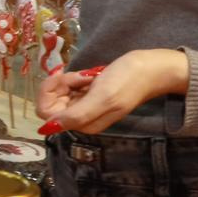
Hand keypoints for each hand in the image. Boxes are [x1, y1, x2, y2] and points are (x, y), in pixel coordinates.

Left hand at [35, 50, 188, 135]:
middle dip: (60, 85)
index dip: (50, 94)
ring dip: (69, 80)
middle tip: (79, 76)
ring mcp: (85, 107)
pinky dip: (75, 79)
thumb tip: (48, 128)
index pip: (47, 115)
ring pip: (60, 94)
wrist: (150, 68)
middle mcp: (81, 119)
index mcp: (83, 124)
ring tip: (88, 76)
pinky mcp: (89, 96)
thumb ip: (77, 115)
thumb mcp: (102, 97)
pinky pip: (70, 89)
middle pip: (51, 104)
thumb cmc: (128, 80)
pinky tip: (90, 75)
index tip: (64, 79)